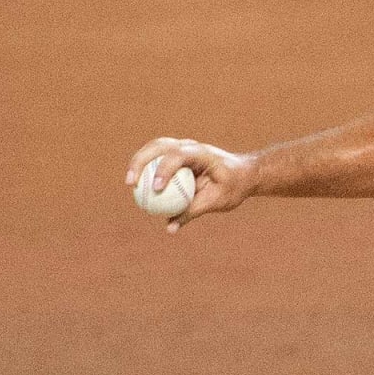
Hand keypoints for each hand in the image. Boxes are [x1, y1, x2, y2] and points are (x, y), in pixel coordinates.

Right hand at [125, 138, 255, 232]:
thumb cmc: (233, 187)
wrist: (244, 174)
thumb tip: (170, 228)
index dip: (164, 170)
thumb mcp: (217, 201)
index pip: (178, 156)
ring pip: (154, 148)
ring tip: (129, 183)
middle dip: (141, 161)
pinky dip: (146, 168)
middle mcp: (190, 146)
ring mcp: (182, 147)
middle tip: (131, 183)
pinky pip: (157, 159)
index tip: (156, 188)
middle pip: (159, 146)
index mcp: (203, 153)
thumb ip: (193, 212)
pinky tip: (137, 185)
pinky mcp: (177, 154)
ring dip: (138, 162)